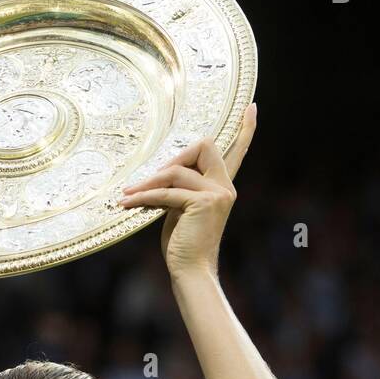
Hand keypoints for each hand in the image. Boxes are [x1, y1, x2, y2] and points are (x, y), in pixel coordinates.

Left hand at [119, 102, 256, 278]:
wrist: (191, 271)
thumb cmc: (184, 244)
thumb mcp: (182, 210)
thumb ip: (180, 188)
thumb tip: (161, 173)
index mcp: (223, 187)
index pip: (237, 152)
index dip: (245, 129)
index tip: (252, 107)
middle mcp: (224, 186)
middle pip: (203, 145)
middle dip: (174, 157)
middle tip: (149, 181)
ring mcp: (216, 194)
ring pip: (176, 171)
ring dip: (148, 183)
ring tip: (128, 195)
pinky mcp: (203, 203)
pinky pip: (166, 191)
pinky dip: (143, 197)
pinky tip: (127, 203)